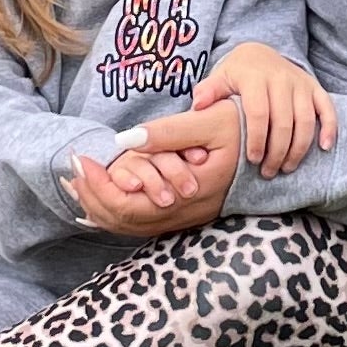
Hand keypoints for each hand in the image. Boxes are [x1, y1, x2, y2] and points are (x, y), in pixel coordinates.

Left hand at [68, 101, 240, 235]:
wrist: (275, 146)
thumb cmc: (244, 128)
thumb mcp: (209, 121)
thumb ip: (166, 132)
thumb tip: (123, 140)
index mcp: (187, 193)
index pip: (127, 206)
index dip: (97, 186)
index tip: (80, 158)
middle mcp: (184, 212)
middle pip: (123, 221)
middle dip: (90, 196)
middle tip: (72, 168)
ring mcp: (186, 215)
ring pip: (132, 225)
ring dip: (100, 205)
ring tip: (79, 180)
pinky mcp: (187, 211)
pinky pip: (144, 222)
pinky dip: (117, 211)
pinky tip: (104, 195)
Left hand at [194, 43, 338, 177]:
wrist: (259, 54)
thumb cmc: (237, 75)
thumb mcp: (220, 79)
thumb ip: (208, 91)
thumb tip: (198, 105)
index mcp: (255, 77)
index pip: (258, 113)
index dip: (257, 139)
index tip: (254, 160)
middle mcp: (281, 78)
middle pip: (284, 121)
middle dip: (277, 151)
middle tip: (269, 172)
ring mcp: (300, 83)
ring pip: (306, 120)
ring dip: (299, 148)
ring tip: (287, 168)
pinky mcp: (315, 88)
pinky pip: (327, 108)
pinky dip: (330, 128)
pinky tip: (325, 148)